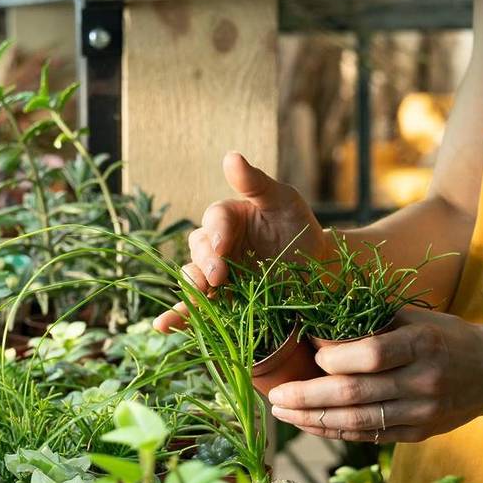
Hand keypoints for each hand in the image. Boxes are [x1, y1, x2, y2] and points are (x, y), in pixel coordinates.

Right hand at [153, 152, 326, 332]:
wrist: (319, 268)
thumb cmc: (300, 227)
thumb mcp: (283, 200)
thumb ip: (255, 183)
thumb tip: (230, 156)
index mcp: (227, 218)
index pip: (214, 220)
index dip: (216, 232)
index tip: (223, 245)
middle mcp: (216, 246)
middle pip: (199, 250)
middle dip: (205, 262)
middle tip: (218, 276)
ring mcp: (217, 275)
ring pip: (193, 278)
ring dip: (189, 288)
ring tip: (192, 297)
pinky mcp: (222, 301)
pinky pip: (196, 309)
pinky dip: (179, 317)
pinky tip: (164, 325)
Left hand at [268, 308, 482, 442]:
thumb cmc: (446, 336)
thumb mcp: (415, 318)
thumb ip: (371, 325)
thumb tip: (317, 336)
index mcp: (423, 345)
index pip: (371, 356)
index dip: (336, 359)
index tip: (312, 356)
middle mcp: (423, 382)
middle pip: (356, 394)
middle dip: (308, 397)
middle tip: (275, 397)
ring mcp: (422, 413)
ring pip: (358, 422)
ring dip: (314, 420)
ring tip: (284, 414)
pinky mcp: (419, 434)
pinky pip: (370, 435)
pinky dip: (336, 431)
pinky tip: (311, 424)